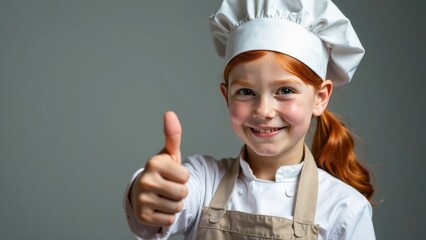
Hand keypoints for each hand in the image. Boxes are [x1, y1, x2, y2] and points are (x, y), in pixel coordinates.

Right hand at [130, 111, 188, 225]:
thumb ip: (173, 135)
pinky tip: (159, 208)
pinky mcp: (143, 216)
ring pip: (177, 207)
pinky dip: (167, 216)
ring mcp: (142, 199)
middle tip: (168, 187)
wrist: (143, 193)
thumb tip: (170, 113)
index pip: (186, 176)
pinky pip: (170, 220)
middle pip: (183, 193)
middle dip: (180, 192)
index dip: (183, 177)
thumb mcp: (169, 155)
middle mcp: (146, 180)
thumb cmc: (162, 172)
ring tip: (164, 197)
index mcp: (154, 163)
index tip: (172, 174)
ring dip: (174, 204)